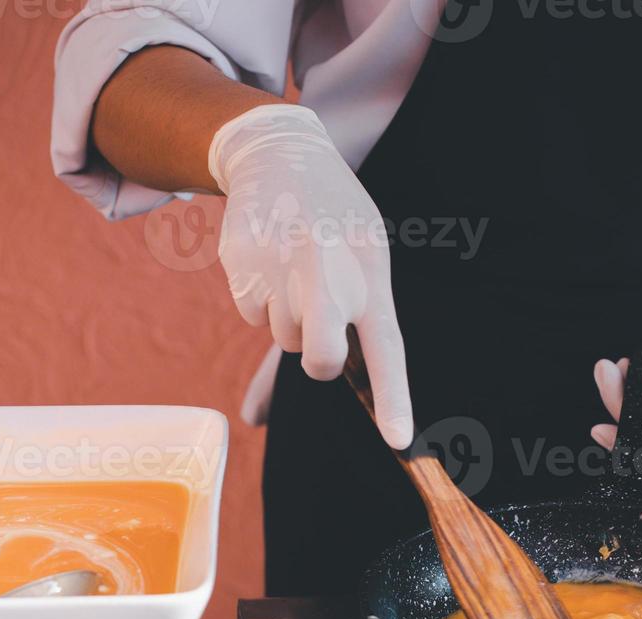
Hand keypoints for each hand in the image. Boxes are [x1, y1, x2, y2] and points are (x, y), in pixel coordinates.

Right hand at [210, 104, 412, 448]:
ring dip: (289, 317)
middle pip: (320, 359)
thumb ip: (353, 319)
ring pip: (282, 338)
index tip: (398, 441)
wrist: (282, 154)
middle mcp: (329, 274)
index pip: (387, 348)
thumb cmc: (334, 219)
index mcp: (371, 273)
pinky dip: (262, 299)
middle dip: (317, 360)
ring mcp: (283, 271)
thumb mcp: (363, 253)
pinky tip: (273, 260)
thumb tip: (309, 386)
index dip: (394, 397)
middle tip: (318, 330)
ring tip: (299, 267)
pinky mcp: (243, 267)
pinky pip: (253, 315)